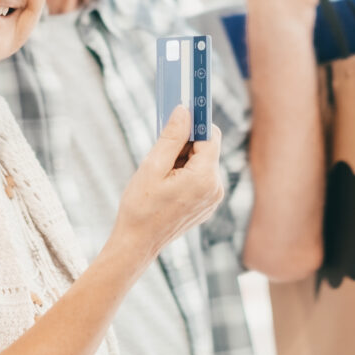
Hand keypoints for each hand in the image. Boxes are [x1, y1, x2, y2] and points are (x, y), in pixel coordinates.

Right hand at [112, 107, 223, 261]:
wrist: (138, 243)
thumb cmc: (141, 206)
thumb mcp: (153, 166)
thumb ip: (172, 137)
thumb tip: (184, 111)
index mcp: (205, 178)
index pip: (210, 135)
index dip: (196, 122)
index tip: (183, 110)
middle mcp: (216, 188)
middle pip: (207, 148)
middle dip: (185, 144)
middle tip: (160, 152)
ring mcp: (213, 199)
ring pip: (203, 162)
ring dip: (184, 159)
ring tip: (161, 175)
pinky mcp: (207, 205)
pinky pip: (201, 178)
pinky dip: (186, 173)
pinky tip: (167, 185)